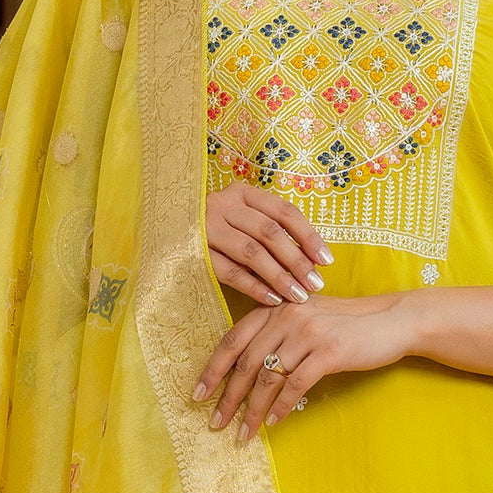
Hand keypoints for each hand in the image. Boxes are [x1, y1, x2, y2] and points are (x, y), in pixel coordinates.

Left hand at [194, 293, 421, 439]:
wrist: (392, 321)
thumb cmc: (347, 325)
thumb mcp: (307, 319)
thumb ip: (277, 334)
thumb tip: (245, 370)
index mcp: (276, 308)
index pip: (233, 340)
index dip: (212, 369)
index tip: (198, 394)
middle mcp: (286, 316)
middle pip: (245, 363)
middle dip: (227, 397)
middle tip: (215, 423)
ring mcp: (307, 333)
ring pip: (268, 378)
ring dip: (252, 410)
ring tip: (243, 433)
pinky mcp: (328, 352)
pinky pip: (295, 386)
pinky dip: (281, 407)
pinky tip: (273, 422)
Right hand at [205, 184, 332, 308]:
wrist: (165, 232)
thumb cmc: (219, 231)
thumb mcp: (244, 220)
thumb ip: (272, 231)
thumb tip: (314, 259)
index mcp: (242, 193)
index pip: (284, 211)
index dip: (308, 236)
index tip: (327, 261)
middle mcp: (223, 205)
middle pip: (269, 232)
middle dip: (297, 260)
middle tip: (316, 284)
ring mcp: (206, 228)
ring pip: (251, 253)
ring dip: (279, 276)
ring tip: (298, 296)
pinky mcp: (193, 253)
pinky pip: (230, 272)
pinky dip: (254, 287)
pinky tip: (273, 299)